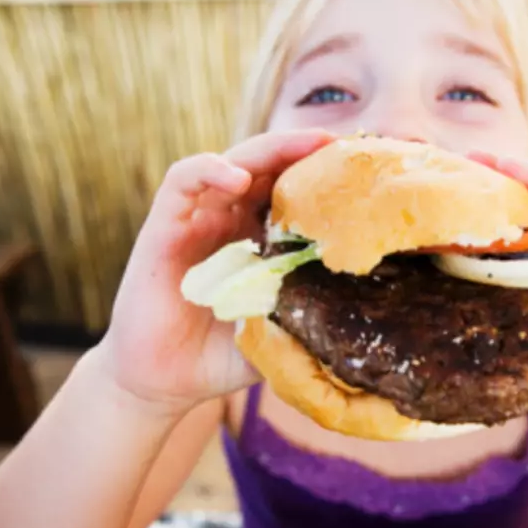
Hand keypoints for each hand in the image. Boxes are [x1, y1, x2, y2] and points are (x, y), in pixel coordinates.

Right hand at [97, 129, 335, 413]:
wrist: (164, 383)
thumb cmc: (221, 357)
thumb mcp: (278, 334)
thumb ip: (309, 321)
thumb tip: (364, 320)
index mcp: (260, 239)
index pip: (292, 191)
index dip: (323, 176)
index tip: (362, 169)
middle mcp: (230, 220)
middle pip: (269, 166)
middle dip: (305, 149)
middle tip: (343, 144)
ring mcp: (197, 219)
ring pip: (232, 162)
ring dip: (269, 149)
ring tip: (306, 145)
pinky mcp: (163, 226)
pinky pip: (183, 182)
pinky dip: (209, 169)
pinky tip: (238, 177)